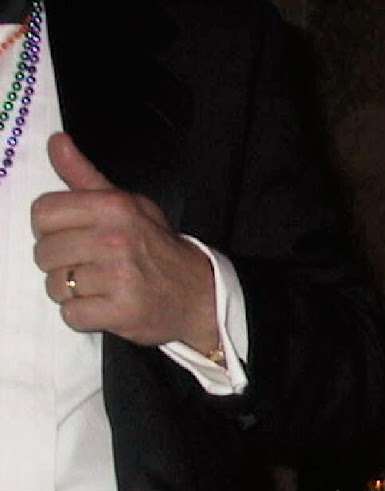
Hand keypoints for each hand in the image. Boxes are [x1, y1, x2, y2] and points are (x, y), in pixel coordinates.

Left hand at [31, 133, 219, 352]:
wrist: (202, 296)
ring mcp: (119, 278)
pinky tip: (103, 307)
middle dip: (60, 263)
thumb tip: (56, 141)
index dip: (51, 229)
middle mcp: (116, 240)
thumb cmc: (160, 249)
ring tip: (98, 288)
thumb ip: (85, 177)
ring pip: (56, 286)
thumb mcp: (129, 206)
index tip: (73, 237)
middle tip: (89, 267)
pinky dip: (83, 316)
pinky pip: (72, 315)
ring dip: (71, 292)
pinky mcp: (122, 312)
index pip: (43, 213)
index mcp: (114, 207)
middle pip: (44, 252)